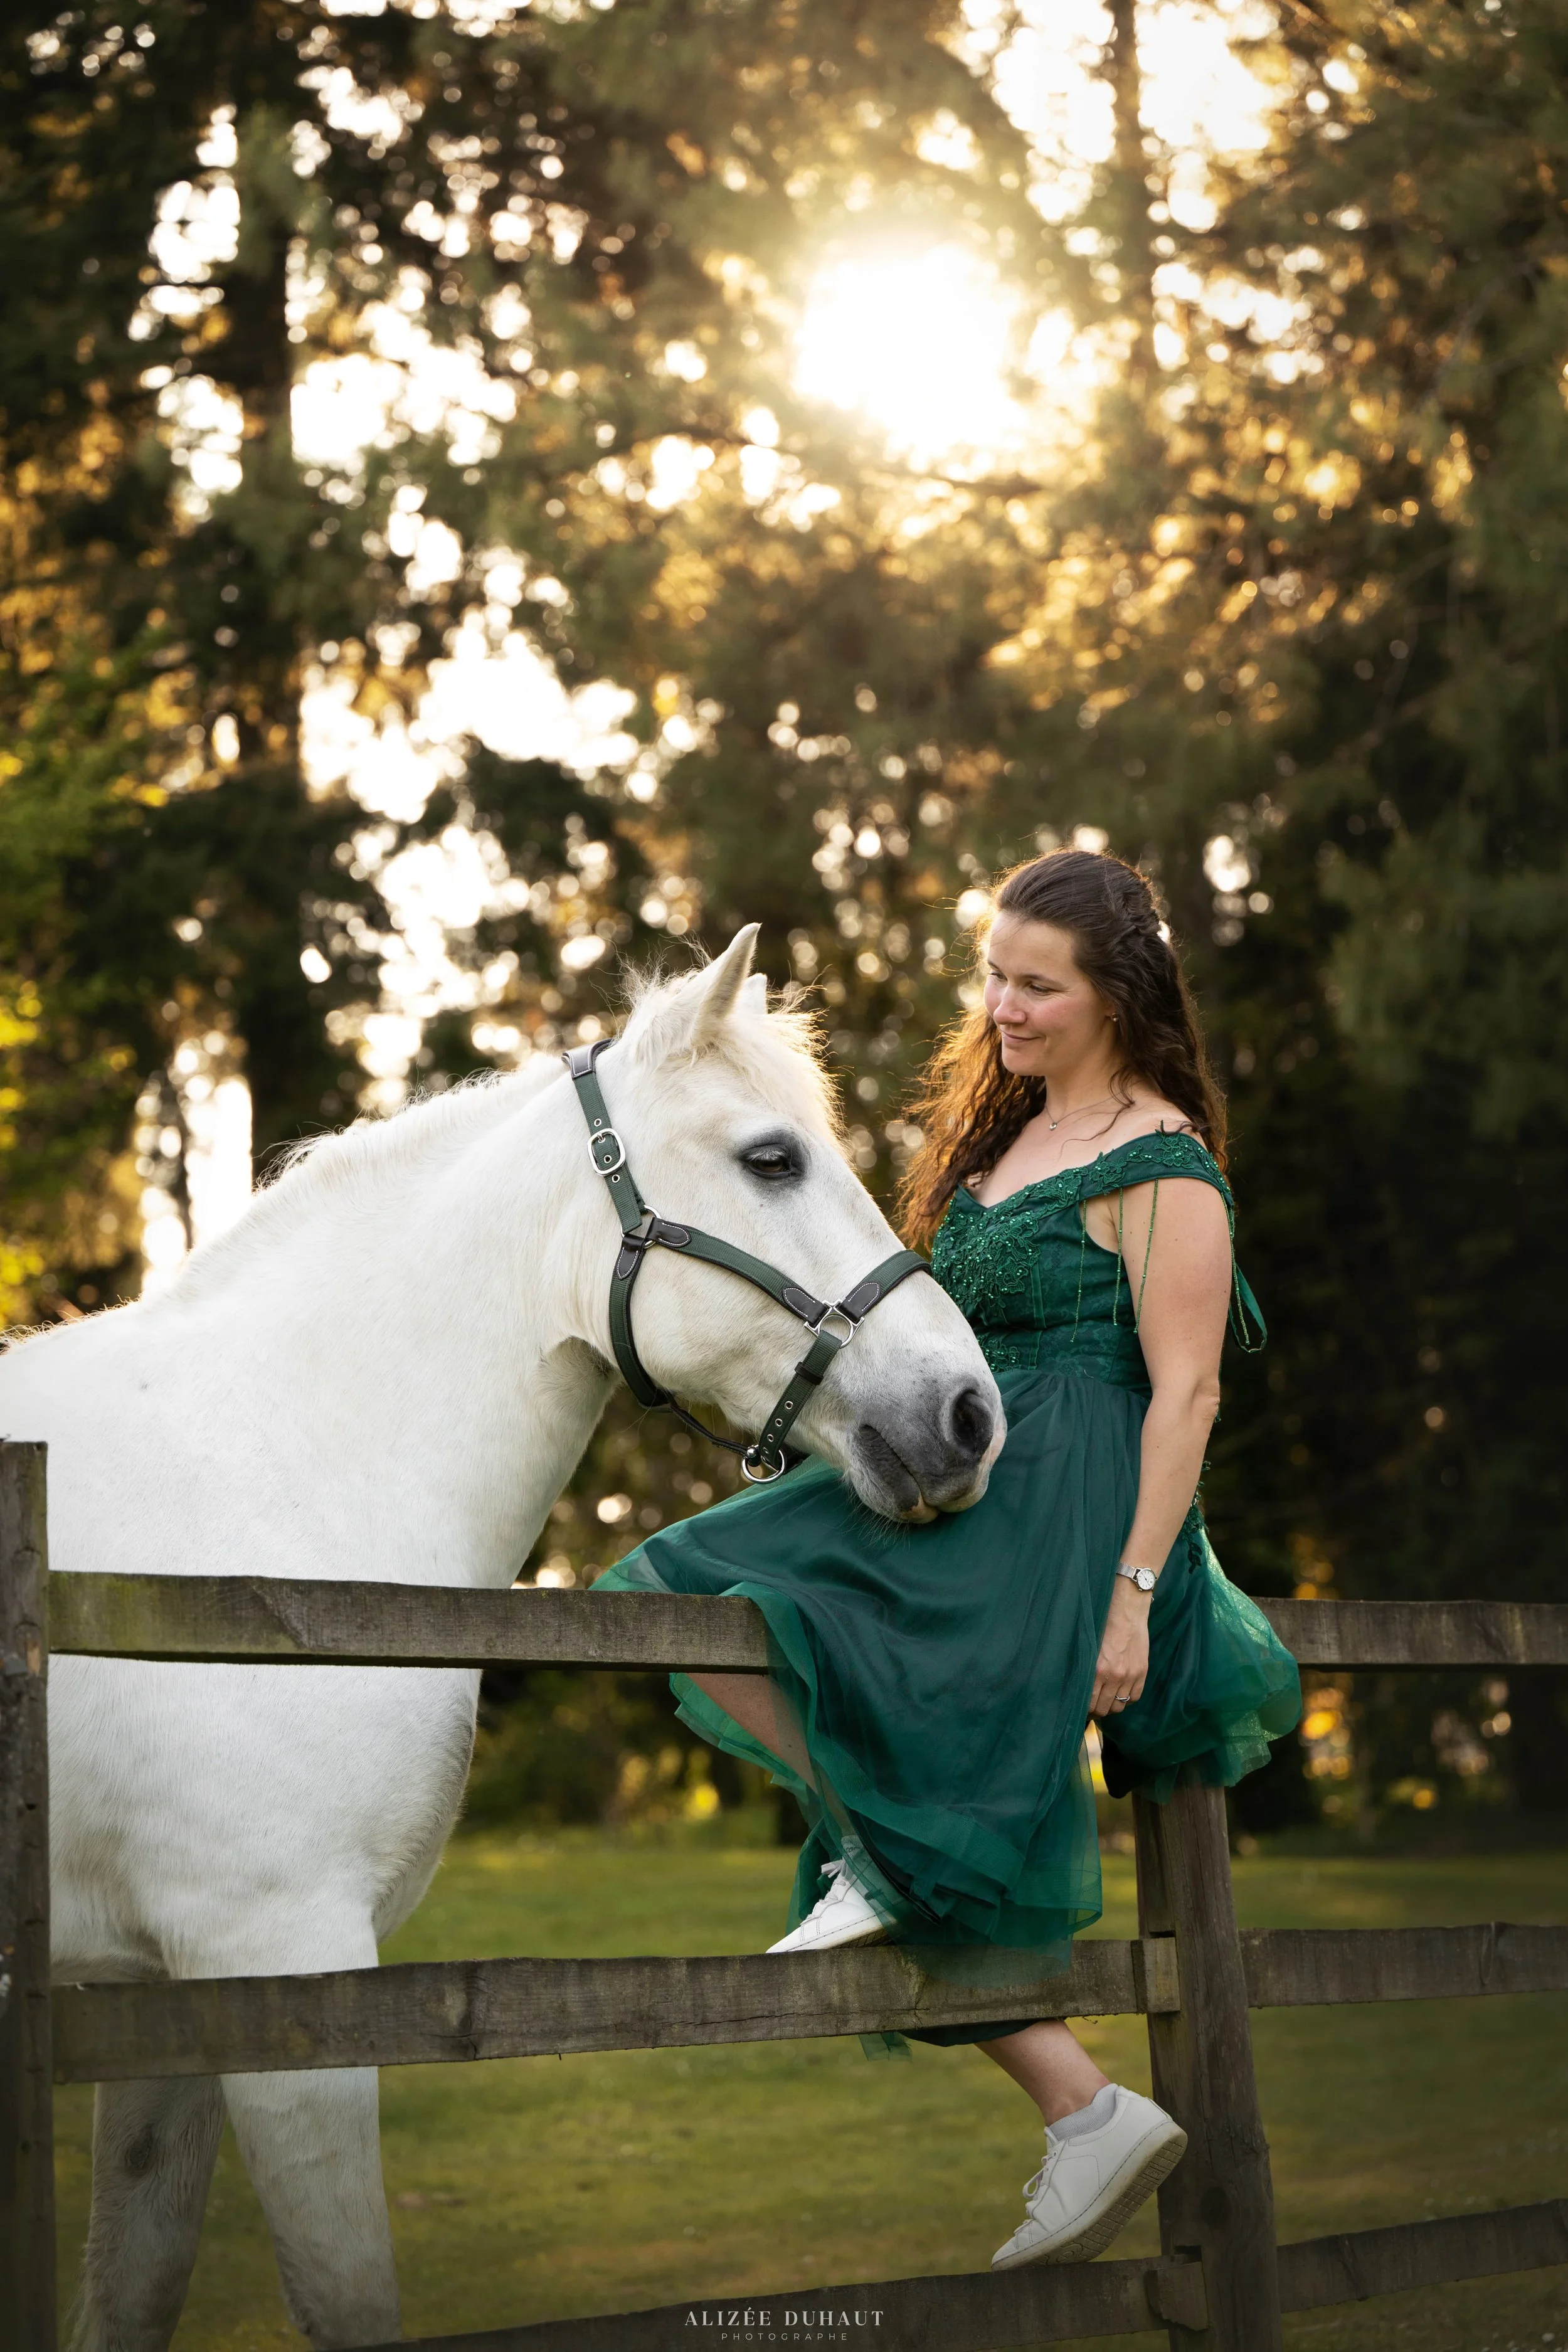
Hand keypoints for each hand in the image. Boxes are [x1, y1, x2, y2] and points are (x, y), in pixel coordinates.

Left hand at [1091, 1582, 1150, 1720]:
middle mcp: (1114, 1676)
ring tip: (1106, 1700)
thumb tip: (1078, 1688)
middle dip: (1097, 1710)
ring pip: (1120, 1705)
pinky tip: (1121, 1693)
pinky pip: (1135, 1697)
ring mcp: (1130, 1675)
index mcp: (1097, 1670)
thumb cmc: (1102, 1625)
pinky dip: (1127, 1698)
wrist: (1126, 1611)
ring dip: (1112, 1705)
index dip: (1085, 1709)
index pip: (1089, 1702)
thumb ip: (1084, 1669)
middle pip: (1104, 1708)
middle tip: (1093, 1707)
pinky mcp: (1142, 1672)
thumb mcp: (1087, 1647)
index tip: (1082, 1708)